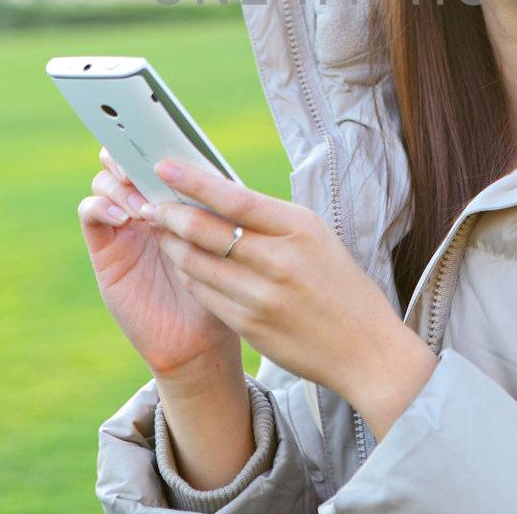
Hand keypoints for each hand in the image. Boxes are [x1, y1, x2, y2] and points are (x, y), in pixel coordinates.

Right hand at [78, 146, 239, 381]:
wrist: (201, 337)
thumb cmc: (222, 284)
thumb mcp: (222, 236)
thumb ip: (209, 202)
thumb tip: (205, 165)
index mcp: (176, 193)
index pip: (156, 151)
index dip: (153, 135)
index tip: (159, 128)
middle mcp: (147, 203)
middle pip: (124, 158)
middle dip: (129, 151)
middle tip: (142, 161)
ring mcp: (124, 224)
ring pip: (105, 181)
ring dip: (120, 183)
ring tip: (140, 203)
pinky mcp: (106, 248)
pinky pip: (90, 213)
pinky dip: (101, 206)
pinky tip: (123, 217)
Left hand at [139, 159, 438, 438]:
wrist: (365, 349)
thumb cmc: (341, 284)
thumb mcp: (316, 238)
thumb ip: (272, 219)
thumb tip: (220, 195)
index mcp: (300, 229)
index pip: (235, 198)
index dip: (194, 181)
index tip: (165, 166)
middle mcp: (279, 261)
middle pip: (207, 230)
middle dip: (170, 212)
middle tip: (151, 202)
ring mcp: (262, 297)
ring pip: (196, 263)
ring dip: (172, 244)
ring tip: (161, 230)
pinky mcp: (250, 326)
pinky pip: (204, 294)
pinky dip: (188, 274)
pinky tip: (181, 263)